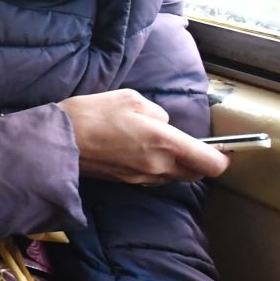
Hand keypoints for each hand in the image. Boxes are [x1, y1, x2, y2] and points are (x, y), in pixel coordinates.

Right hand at [57, 89, 228, 184]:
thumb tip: (162, 124)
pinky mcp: (126, 182)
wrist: (57, 141)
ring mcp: (141, 178)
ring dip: (175, 164)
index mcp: (165, 144)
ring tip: (158, 144)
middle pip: (195, 173)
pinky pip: (153, 176)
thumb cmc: (93, 114)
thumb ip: (157, 113)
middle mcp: (158, 167)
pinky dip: (155, 166)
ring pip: (173, 176)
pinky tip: (138, 150)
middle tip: (188, 143)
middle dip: (198, 160)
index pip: (211, 164)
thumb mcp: (131, 99)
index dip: (221, 156)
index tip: (221, 147)